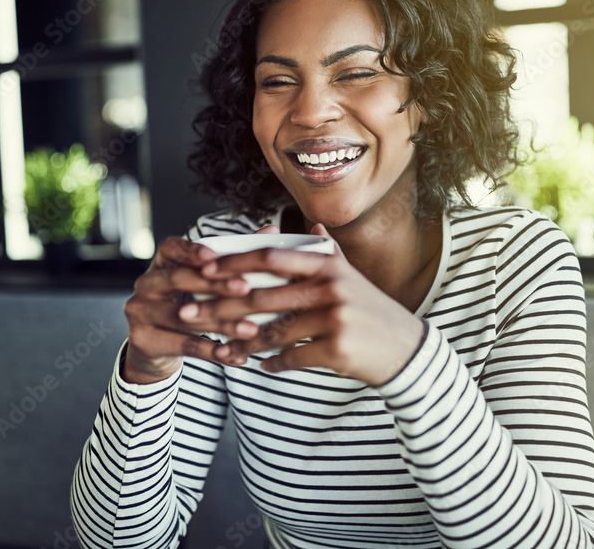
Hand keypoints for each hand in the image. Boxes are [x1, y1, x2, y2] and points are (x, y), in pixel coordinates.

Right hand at [121, 225, 278, 383]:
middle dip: (214, 284)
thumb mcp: (202, 282)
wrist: (151, 348)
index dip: (191, 250)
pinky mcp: (143, 340)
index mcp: (161, 263)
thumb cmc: (186, 304)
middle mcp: (146, 284)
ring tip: (251, 329)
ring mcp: (140, 312)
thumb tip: (271, 230)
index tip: (215, 256)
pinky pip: (182, 345)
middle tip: (246, 288)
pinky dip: (212, 351)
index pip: (171, 248)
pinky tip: (236, 355)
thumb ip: (232, 258)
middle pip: (177, 279)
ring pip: (183, 317)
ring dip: (221, 323)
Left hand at [177, 224, 425, 386]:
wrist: (407, 350)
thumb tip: (311, 227)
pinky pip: (291, 357)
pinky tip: (258, 366)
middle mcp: (330, 287)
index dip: (232, 262)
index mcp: (327, 265)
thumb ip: (328, 253)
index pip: (270, 258)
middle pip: (261, 296)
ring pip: (271, 331)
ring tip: (218, 347)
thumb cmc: (372, 312)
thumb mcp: (353, 277)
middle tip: (186, 312)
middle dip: (218, 306)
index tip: (201, 268)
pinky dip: (272, 363)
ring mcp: (334, 318)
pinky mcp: (337, 349)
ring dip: (239, 342)